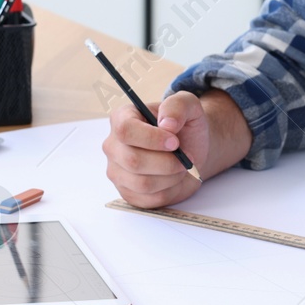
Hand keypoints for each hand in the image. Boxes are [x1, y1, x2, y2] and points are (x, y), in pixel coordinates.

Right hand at [102, 91, 207, 208]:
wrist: (190, 151)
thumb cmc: (185, 127)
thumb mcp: (188, 106)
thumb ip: (178, 106)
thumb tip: (167, 123)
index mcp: (122, 118)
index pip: (125, 130)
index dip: (151, 138)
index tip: (175, 142)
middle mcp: (113, 146)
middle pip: (133, 161)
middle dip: (167, 162)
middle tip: (186, 157)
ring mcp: (117, 171)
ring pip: (142, 183)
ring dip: (171, 176)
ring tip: (181, 166)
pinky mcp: (128, 193)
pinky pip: (149, 199)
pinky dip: (169, 190)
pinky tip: (173, 178)